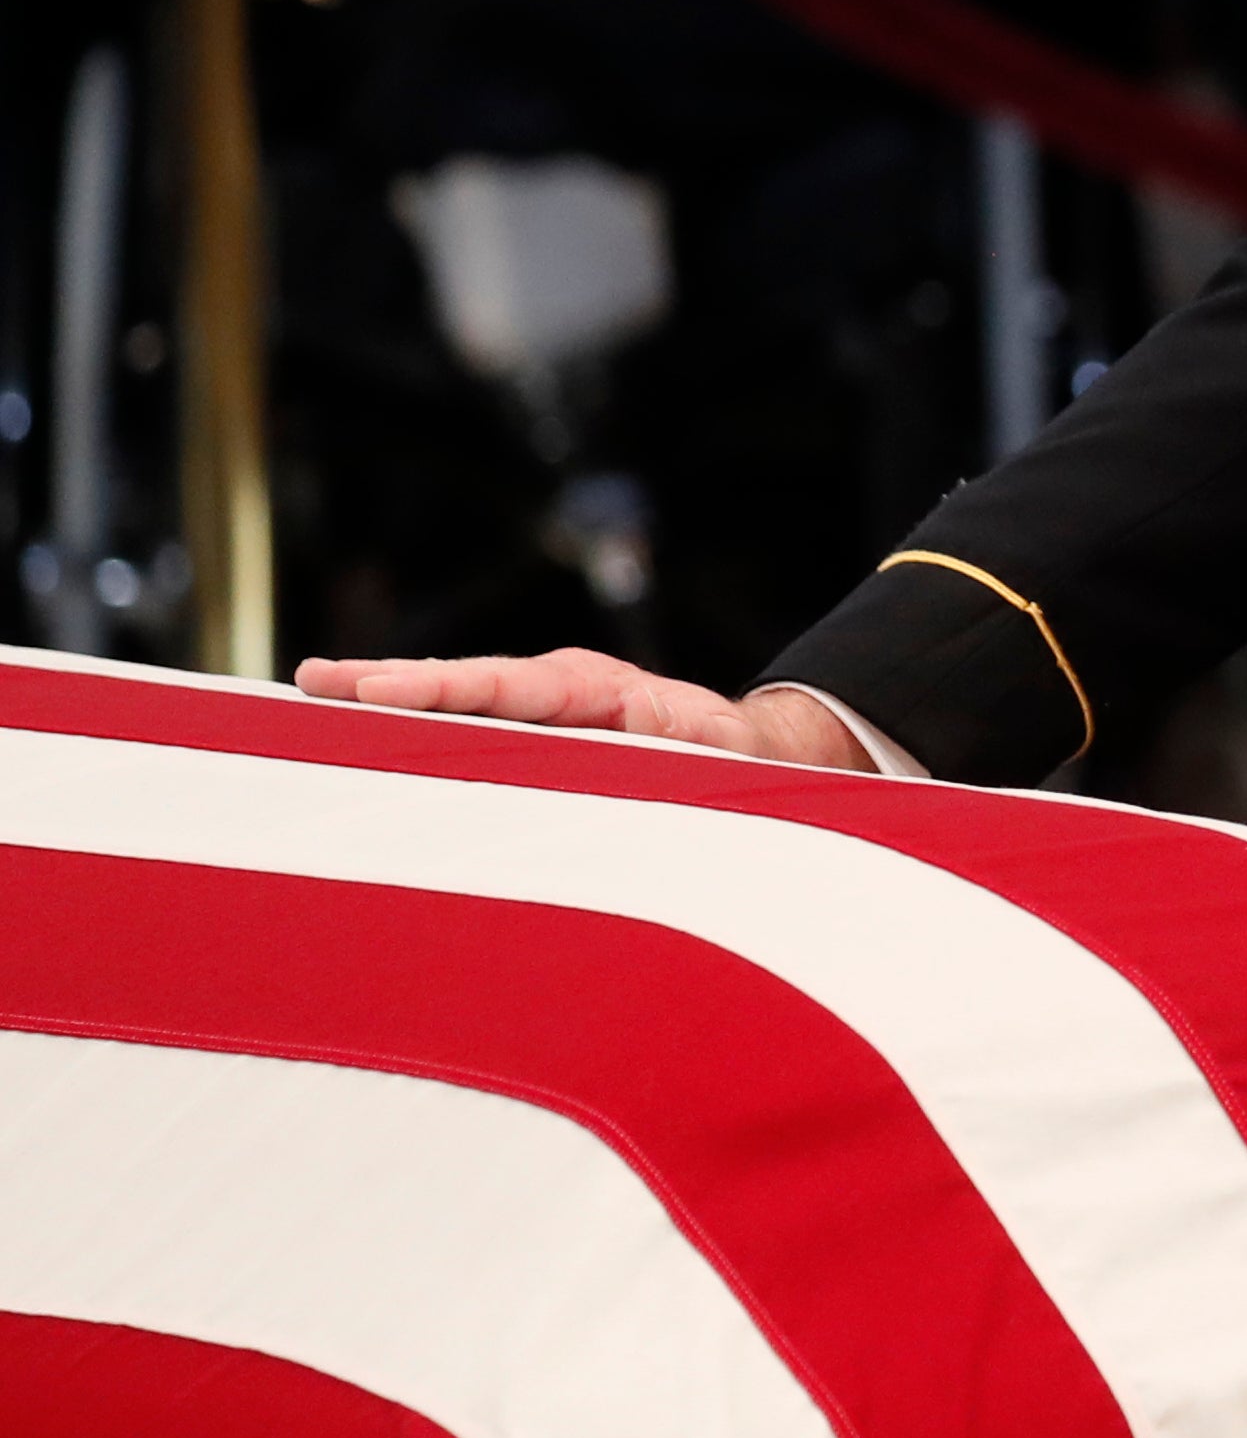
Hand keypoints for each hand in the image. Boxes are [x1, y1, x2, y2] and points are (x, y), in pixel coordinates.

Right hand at [295, 645, 879, 767]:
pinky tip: (354, 726)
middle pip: (465, 682)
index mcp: (598, 690)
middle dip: (390, 682)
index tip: (378, 691)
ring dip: (388, 697)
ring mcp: (538, 704)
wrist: (745, 746)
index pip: (510, 687)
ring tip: (311, 691)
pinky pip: (466, 719)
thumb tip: (654, 753)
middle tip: (313, 681)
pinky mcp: (529, 724)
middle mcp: (558, 688)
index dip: (443, 690)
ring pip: (456, 698)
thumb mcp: (718, 756)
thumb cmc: (730, 756)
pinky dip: (412, 719)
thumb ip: (684, 754)